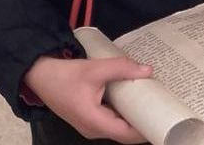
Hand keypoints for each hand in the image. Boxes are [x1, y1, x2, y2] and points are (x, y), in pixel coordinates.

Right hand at [24, 55, 152, 142]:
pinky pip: (111, 121)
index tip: (164, 121)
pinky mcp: (88, 118)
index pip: (127, 135)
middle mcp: (93, 129)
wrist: (39, 75)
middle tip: (162, 108)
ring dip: (133, 117)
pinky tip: (134, 100)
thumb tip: (148, 70)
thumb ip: (122, 68)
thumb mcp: (95, 68)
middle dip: (143, 122)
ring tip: (152, 103)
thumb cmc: (64, 75)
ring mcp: (90, 126)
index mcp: (94, 122)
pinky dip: (123, 113)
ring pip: (118, 127)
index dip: (146, 130)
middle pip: (124, 133)